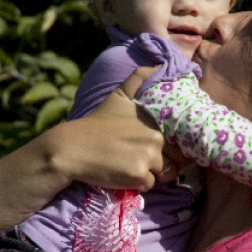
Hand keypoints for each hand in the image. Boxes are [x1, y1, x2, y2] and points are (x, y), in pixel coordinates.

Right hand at [73, 69, 182, 188]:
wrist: (73, 148)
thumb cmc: (96, 123)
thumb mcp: (119, 96)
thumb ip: (138, 79)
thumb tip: (158, 65)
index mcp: (156, 122)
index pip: (178, 142)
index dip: (169, 148)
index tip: (151, 148)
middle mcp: (156, 138)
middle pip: (174, 160)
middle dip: (162, 162)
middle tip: (138, 158)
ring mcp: (148, 158)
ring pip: (164, 174)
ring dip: (151, 173)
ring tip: (131, 164)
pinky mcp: (138, 175)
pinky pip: (150, 185)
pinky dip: (139, 183)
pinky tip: (123, 173)